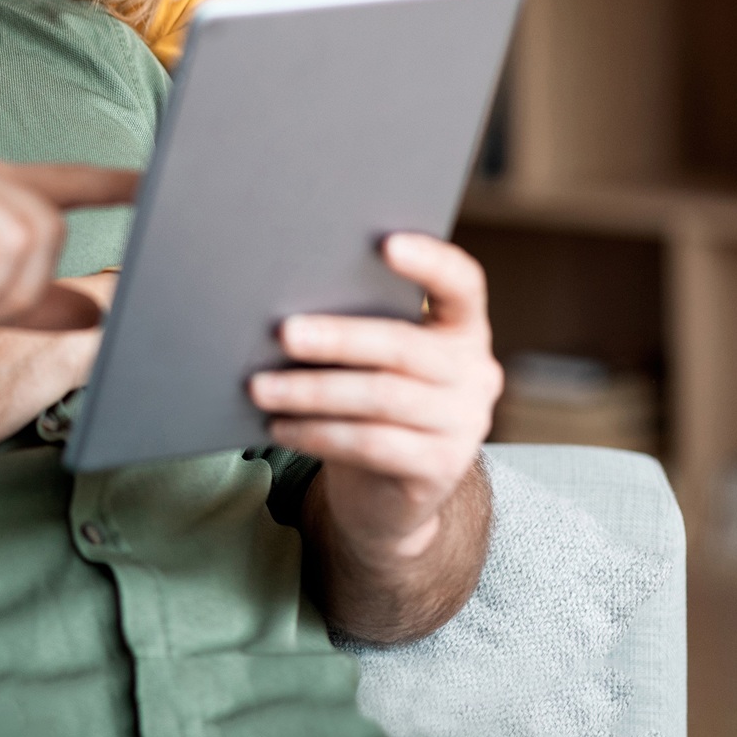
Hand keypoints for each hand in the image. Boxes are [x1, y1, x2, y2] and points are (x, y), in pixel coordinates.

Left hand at [248, 234, 501, 631]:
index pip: (462, 284)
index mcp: (461, 329)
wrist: (387, 494)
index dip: (430, 262)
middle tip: (283, 333)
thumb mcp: (373, 360)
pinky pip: (371, 444)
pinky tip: (281, 427)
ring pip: (380, 398)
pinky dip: (318, 433)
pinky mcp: (441, 469)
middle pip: (403, 346)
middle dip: (337, 338)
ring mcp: (465, 424)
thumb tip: (284, 300)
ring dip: (311, 391)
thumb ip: (357, 323)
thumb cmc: (368, 400)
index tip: (385, 242)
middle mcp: (475, 373)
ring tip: (260, 387)